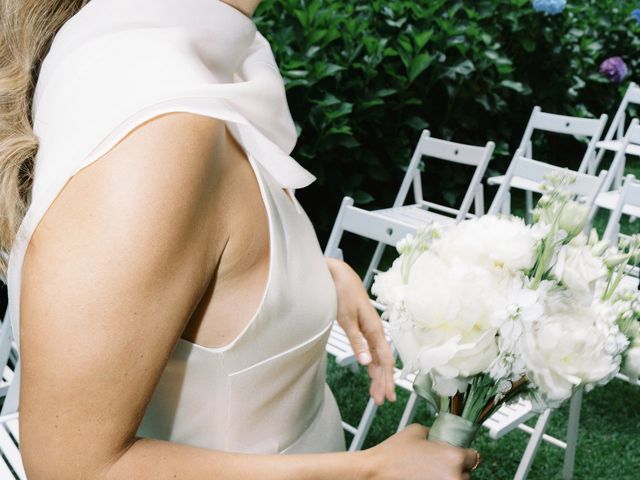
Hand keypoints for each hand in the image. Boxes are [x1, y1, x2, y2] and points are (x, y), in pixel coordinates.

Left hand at [325, 257, 395, 404]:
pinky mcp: (364, 328)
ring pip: (378, 357)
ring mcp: (371, 330)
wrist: (339, 275)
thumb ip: (356, 341)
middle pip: (384, 361)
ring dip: (378, 375)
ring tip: (376, 393)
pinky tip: (371, 371)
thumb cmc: (342, 294)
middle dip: (383, 382)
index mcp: (375, 329)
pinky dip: (372, 363)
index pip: (385, 360)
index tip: (386, 396)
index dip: (386, 379)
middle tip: (381, 401)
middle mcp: (376, 331)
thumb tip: (366, 362)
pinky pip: (372, 350)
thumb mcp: (346, 318)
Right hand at [361, 424, 480, 479]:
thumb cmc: (393, 454)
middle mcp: (453, 477)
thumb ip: (435, 433)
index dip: (465, 454)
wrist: (375, 473)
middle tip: (438, 464)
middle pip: (466, 474)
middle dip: (455, 469)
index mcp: (452, 457)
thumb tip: (441, 437)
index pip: (473, 457)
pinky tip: (425, 478)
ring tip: (430, 474)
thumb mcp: (416, 431)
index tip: (460, 454)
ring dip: (448, 478)